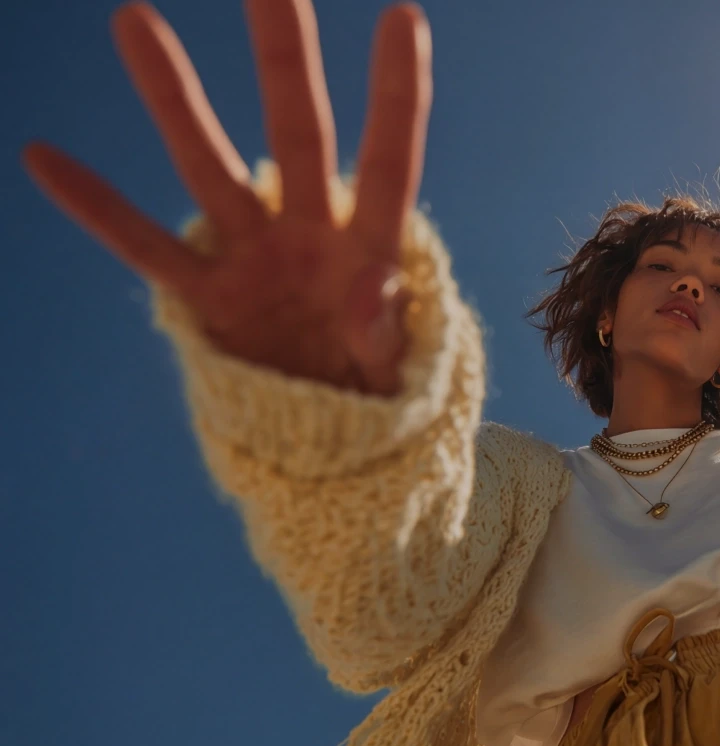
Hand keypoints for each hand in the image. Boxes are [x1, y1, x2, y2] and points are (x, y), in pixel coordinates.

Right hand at [22, 0, 433, 395]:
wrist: (336, 452)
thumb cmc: (383, 403)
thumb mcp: (402, 376)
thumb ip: (387, 330)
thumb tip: (373, 282)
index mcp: (375, 247)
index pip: (388, 158)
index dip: (396, 95)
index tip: (400, 17)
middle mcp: (312, 235)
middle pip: (298, 132)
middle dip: (283, 58)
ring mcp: (255, 260)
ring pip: (209, 168)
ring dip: (174, 100)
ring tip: (134, 17)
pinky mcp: (211, 301)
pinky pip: (146, 250)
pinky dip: (98, 210)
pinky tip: (42, 156)